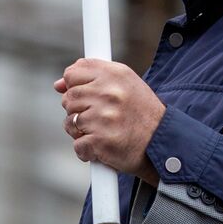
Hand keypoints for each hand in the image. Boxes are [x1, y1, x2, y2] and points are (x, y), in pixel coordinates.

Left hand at [54, 58, 165, 186]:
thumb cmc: (143, 114)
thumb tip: (58, 84)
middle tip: (97, 117)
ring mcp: (104, 118)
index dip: (73, 85)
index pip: (73, 72)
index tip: (83, 95)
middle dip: (77, 110)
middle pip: (69, 98)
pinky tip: (103, 147)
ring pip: (70, 122)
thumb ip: (93, 77)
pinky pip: (78, 145)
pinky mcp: (100, 142)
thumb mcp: (125, 85)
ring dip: (81, 131)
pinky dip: (87, 151)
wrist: (164, 144)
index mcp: (115, 75)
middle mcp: (109, 93)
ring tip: (102, 132)